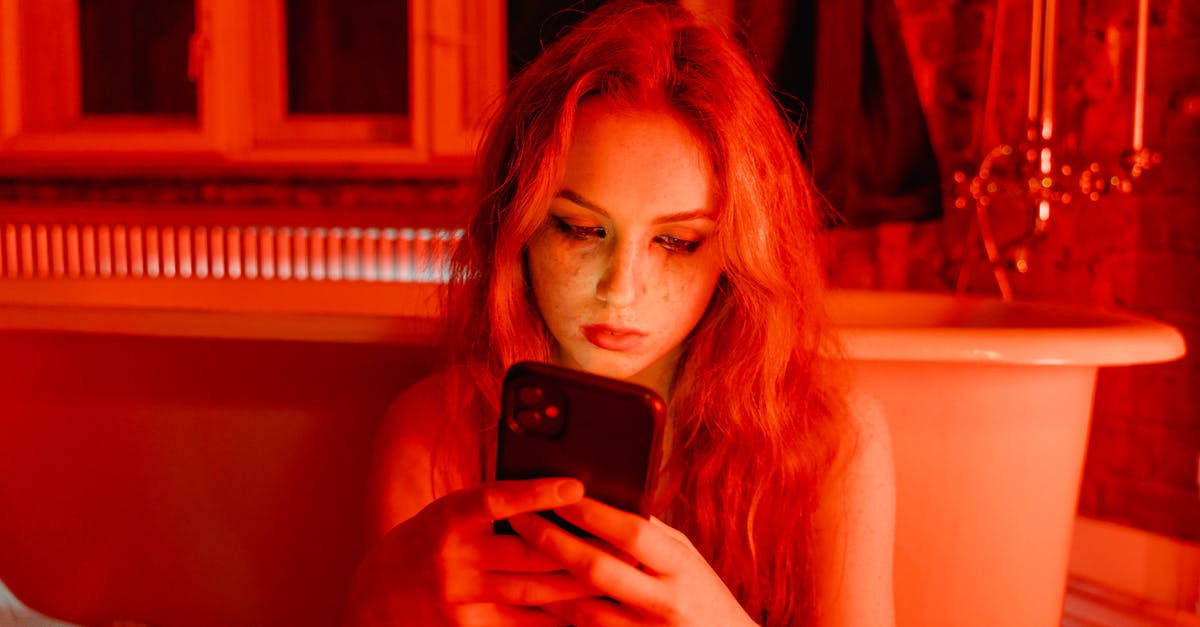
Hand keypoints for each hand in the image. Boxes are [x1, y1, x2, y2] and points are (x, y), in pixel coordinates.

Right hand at [345, 478, 598, 626]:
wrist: (377, 596)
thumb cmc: (427, 541)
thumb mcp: (449, 511)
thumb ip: (492, 503)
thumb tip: (557, 491)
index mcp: (449, 517)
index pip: (495, 500)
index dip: (536, 493)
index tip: (576, 486)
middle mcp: (453, 559)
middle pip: (530, 554)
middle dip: (581, 548)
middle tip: (624, 540)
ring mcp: (461, 600)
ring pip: (536, 593)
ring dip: (581, 586)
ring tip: (619, 574)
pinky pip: (526, 625)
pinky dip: (560, 618)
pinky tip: (589, 610)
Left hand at [509, 498, 757, 625]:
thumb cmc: (704, 595)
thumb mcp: (688, 558)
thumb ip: (653, 534)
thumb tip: (607, 498)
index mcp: (681, 566)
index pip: (631, 532)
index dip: (591, 512)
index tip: (558, 493)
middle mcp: (664, 601)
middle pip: (596, 567)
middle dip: (551, 540)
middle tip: (519, 518)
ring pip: (581, 607)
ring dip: (543, 581)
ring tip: (515, 553)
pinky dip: (557, 614)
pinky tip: (535, 595)